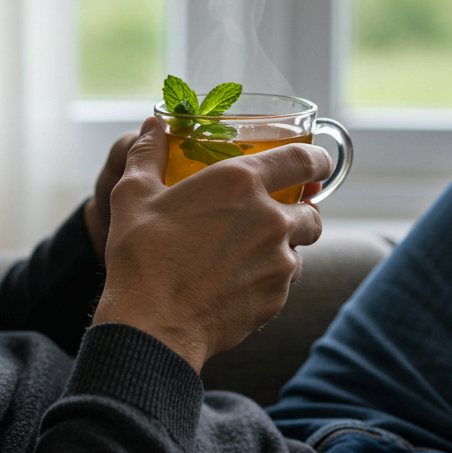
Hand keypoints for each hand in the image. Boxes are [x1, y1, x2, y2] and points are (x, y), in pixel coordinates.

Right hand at [92, 118, 329, 371]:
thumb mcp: (134, 194)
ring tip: (243, 255)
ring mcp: (278, 262)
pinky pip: (282, 283)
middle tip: (272, 216)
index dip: (317, 160)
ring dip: (281, 249)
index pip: (303, 159)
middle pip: (311, 210)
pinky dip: (266, 280)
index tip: (317, 165)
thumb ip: (148, 154)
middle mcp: (270, 219)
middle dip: (299, 211)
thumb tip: (152, 126)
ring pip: (297, 250)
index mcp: (241, 182)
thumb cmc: (141, 256)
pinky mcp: (276, 298)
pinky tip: (233, 284)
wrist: (152, 326)